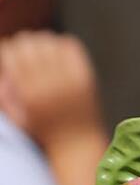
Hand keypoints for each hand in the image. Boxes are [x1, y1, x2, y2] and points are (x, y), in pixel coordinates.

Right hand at [0, 32, 109, 184]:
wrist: (77, 143)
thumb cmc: (42, 133)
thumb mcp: (17, 118)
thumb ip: (5, 95)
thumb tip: (3, 72)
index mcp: (29, 94)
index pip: (13, 56)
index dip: (6, 49)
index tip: (5, 53)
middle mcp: (49, 83)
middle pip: (30, 44)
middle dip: (20, 44)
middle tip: (18, 52)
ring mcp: (70, 77)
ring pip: (49, 41)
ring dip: (38, 42)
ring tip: (34, 51)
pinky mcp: (85, 73)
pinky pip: (69, 46)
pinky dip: (58, 44)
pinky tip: (53, 52)